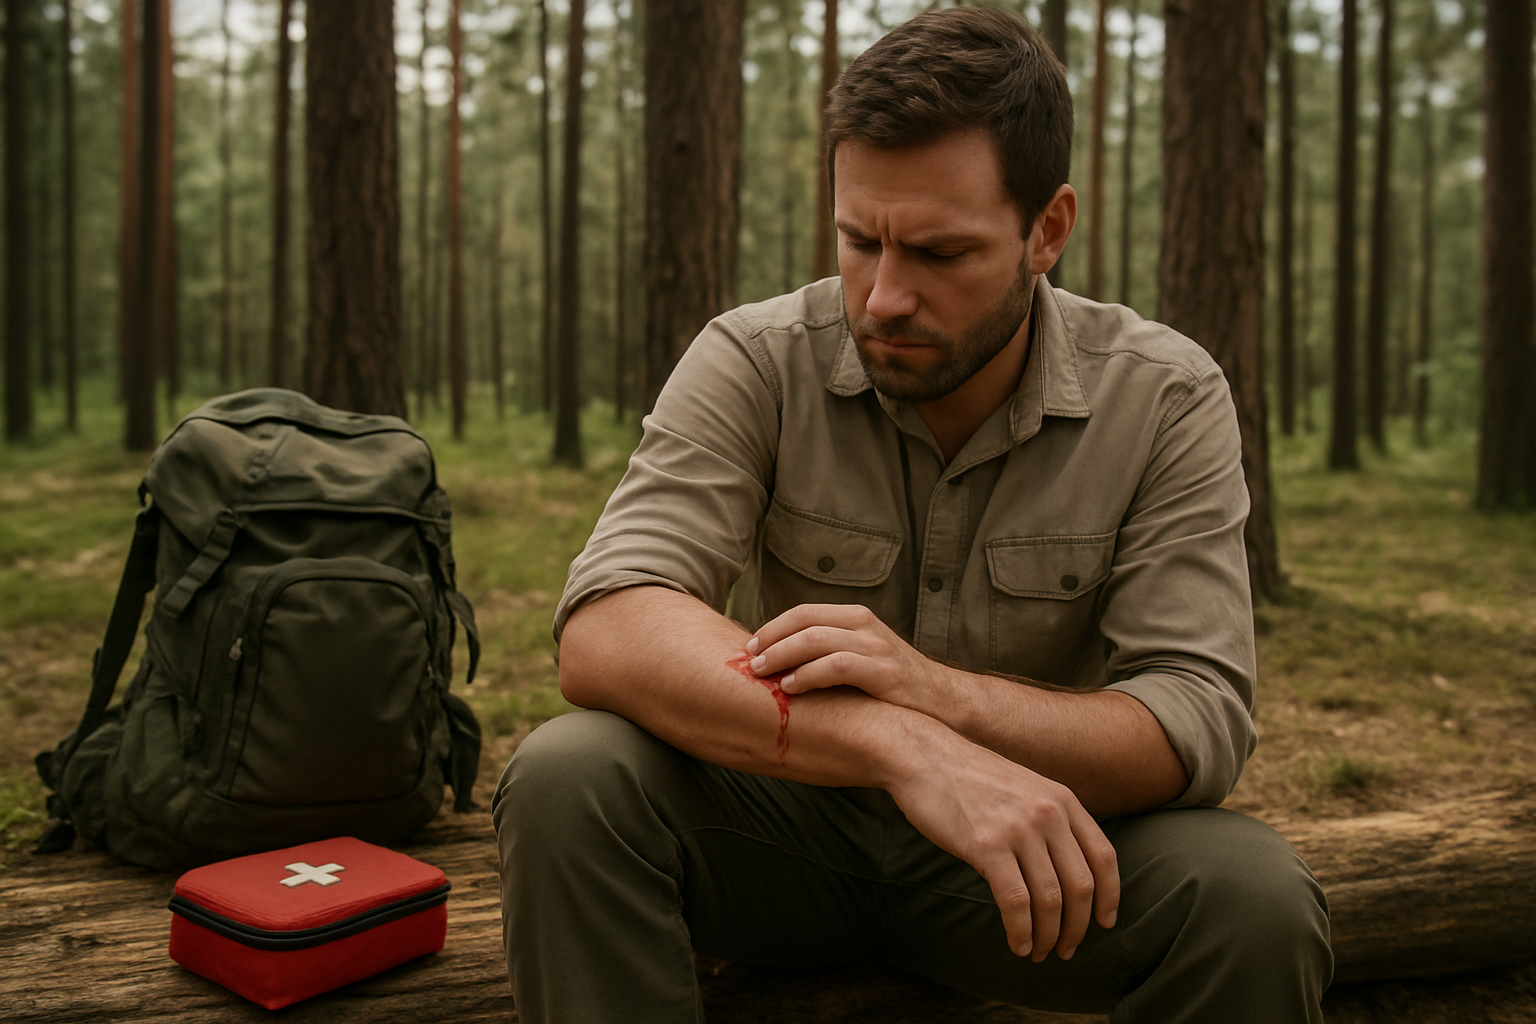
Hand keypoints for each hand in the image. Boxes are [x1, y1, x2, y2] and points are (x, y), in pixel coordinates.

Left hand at [745, 603, 944, 710]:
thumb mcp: (862, 655)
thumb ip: (830, 650)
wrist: (943, 701)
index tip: (750, 647)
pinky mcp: (884, 673)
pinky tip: (791, 688)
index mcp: (856, 617)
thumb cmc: (893, 684)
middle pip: (805, 621)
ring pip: (816, 640)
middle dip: (771, 640)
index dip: (772, 627)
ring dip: (783, 656)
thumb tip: (781, 659)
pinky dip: (808, 674)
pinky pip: (837, 666)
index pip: (803, 612)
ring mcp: (876, 647)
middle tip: (750, 661)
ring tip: (762, 674)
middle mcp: (865, 625)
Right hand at [888, 729, 1120, 961]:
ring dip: (1048, 936)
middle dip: (1078, 927)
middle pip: (1081, 886)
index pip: (1104, 857)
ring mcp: (1018, 829)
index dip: (1110, 896)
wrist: (923, 756)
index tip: (1104, 923)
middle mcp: (1048, 813)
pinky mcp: (986, 846)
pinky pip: (1015, 902)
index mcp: (1063, 799)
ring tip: (1038, 952)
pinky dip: (1020, 931)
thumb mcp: (1025, 787)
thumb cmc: (968, 776)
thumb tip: (1063, 868)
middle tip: (1066, 949)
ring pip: (1051, 900)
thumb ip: (1049, 818)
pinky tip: (1016, 944)